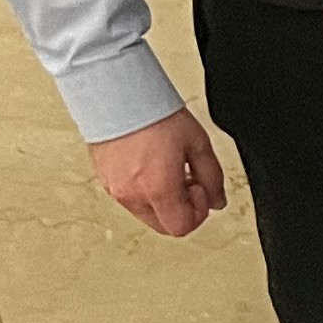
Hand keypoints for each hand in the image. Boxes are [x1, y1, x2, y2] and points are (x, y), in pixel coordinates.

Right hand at [89, 110, 226, 236]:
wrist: (117, 96)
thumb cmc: (155, 115)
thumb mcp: (198, 144)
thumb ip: (213, 178)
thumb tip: (217, 201)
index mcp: (157, 188)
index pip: (182, 227)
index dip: (199, 212)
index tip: (200, 188)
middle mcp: (132, 195)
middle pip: (164, 226)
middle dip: (183, 209)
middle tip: (188, 181)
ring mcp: (115, 190)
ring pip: (147, 215)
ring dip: (164, 201)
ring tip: (170, 170)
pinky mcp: (106, 181)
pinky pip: (131, 200)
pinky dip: (146, 193)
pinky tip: (153, 168)